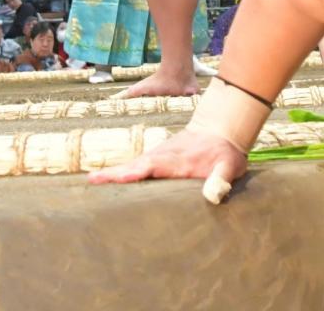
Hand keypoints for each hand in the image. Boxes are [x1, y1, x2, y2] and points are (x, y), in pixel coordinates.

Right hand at [88, 128, 247, 191]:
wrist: (222, 128)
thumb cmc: (226, 151)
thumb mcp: (230, 164)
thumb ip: (222, 178)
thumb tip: (213, 196)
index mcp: (179, 160)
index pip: (156, 166)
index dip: (140, 171)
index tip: (123, 176)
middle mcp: (165, 155)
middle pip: (138, 164)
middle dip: (116, 172)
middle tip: (93, 180)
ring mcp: (160, 154)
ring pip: (135, 163)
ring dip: (115, 172)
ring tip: (93, 180)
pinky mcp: (159, 157)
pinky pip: (138, 164)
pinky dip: (122, 171)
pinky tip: (108, 178)